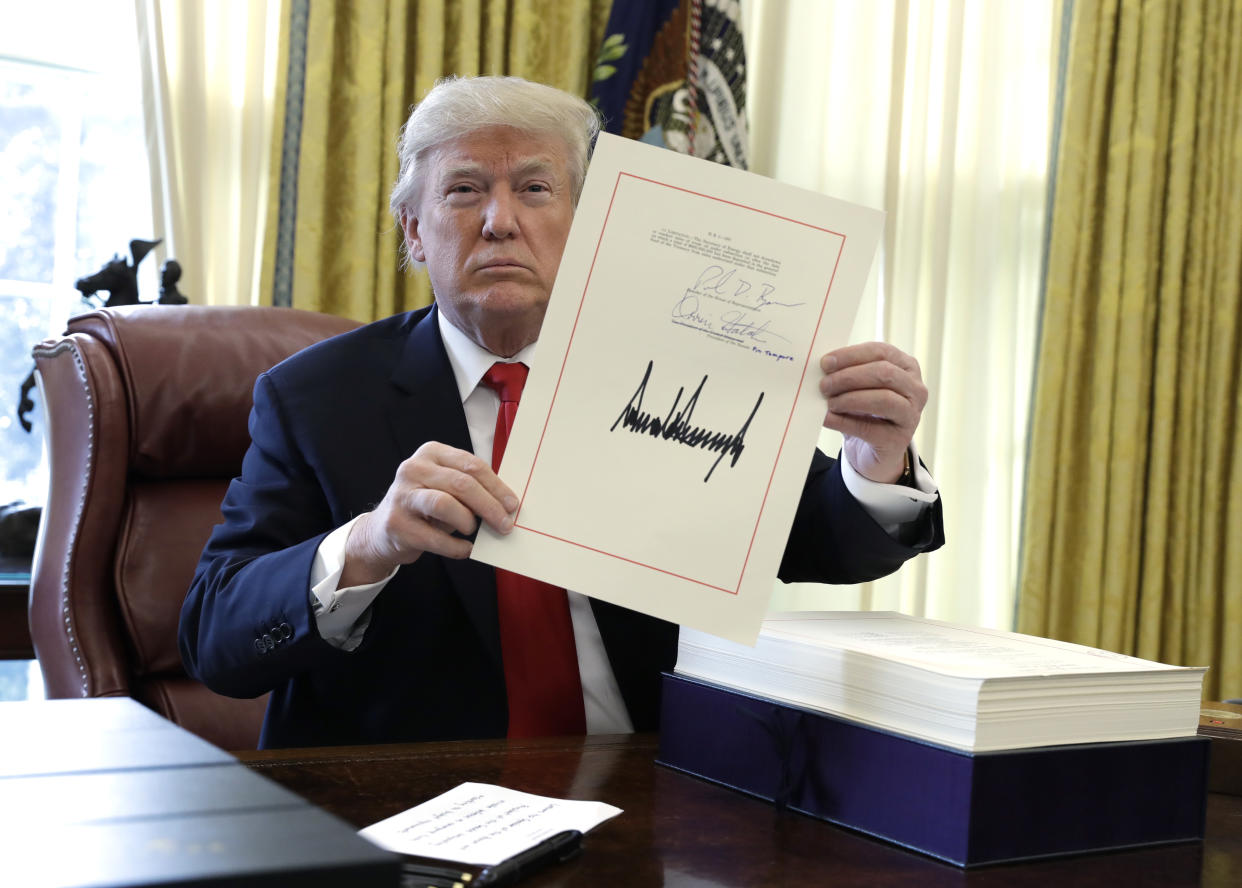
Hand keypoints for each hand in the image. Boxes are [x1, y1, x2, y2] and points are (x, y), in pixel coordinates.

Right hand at [341, 442, 518, 586]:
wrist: (384, 530)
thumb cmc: (425, 506)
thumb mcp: (445, 486)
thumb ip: (471, 488)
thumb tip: (507, 504)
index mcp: (431, 453)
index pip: (470, 464)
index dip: (496, 486)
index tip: (512, 504)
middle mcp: (413, 469)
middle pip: (461, 484)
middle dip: (489, 505)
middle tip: (505, 524)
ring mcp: (402, 496)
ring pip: (445, 504)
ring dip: (468, 521)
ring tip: (474, 531)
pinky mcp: (396, 524)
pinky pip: (434, 537)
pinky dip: (456, 546)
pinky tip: (465, 548)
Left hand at [820, 342, 927, 483]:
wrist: (870, 450)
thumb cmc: (864, 411)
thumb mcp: (859, 387)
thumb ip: (847, 373)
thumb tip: (824, 366)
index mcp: (907, 367)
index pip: (881, 352)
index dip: (852, 355)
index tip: (826, 362)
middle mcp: (915, 389)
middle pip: (884, 373)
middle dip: (849, 377)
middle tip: (824, 385)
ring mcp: (911, 415)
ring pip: (883, 399)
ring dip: (850, 399)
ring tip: (829, 403)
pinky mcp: (899, 440)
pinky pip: (870, 428)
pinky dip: (844, 422)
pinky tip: (828, 419)